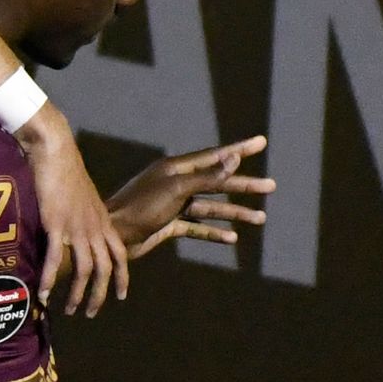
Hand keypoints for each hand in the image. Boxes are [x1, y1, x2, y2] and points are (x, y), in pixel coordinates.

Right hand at [19, 109, 127, 317]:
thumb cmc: (65, 169)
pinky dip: (50, 279)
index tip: (122, 296)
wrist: (55, 150)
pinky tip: (44, 295)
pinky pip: (56, 259)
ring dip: (77, 293)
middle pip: (105, 269)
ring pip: (84, 269)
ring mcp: (77, 227)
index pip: (120, 253)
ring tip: (70, 309)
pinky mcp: (57, 224)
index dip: (124, 277)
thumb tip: (76, 229)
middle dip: (100, 295)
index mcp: (102, 220)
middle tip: (90, 313)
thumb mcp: (81, 196)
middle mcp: (94, 226)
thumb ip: (83, 215)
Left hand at [108, 135, 274, 260]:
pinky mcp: (168, 225)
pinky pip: (196, 227)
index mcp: (176, 168)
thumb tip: (235, 160)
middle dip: (244, 186)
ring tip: (261, 219)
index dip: (239, 150)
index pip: (215, 156)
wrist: (111, 237)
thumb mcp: (176, 190)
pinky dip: (214, 232)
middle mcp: (176, 183)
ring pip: (210, 208)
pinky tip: (232, 238)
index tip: (261, 142)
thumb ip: (207, 177)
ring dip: (234, 213)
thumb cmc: (139, 208)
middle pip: (217, 183)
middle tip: (271, 187)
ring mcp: (172, 205)